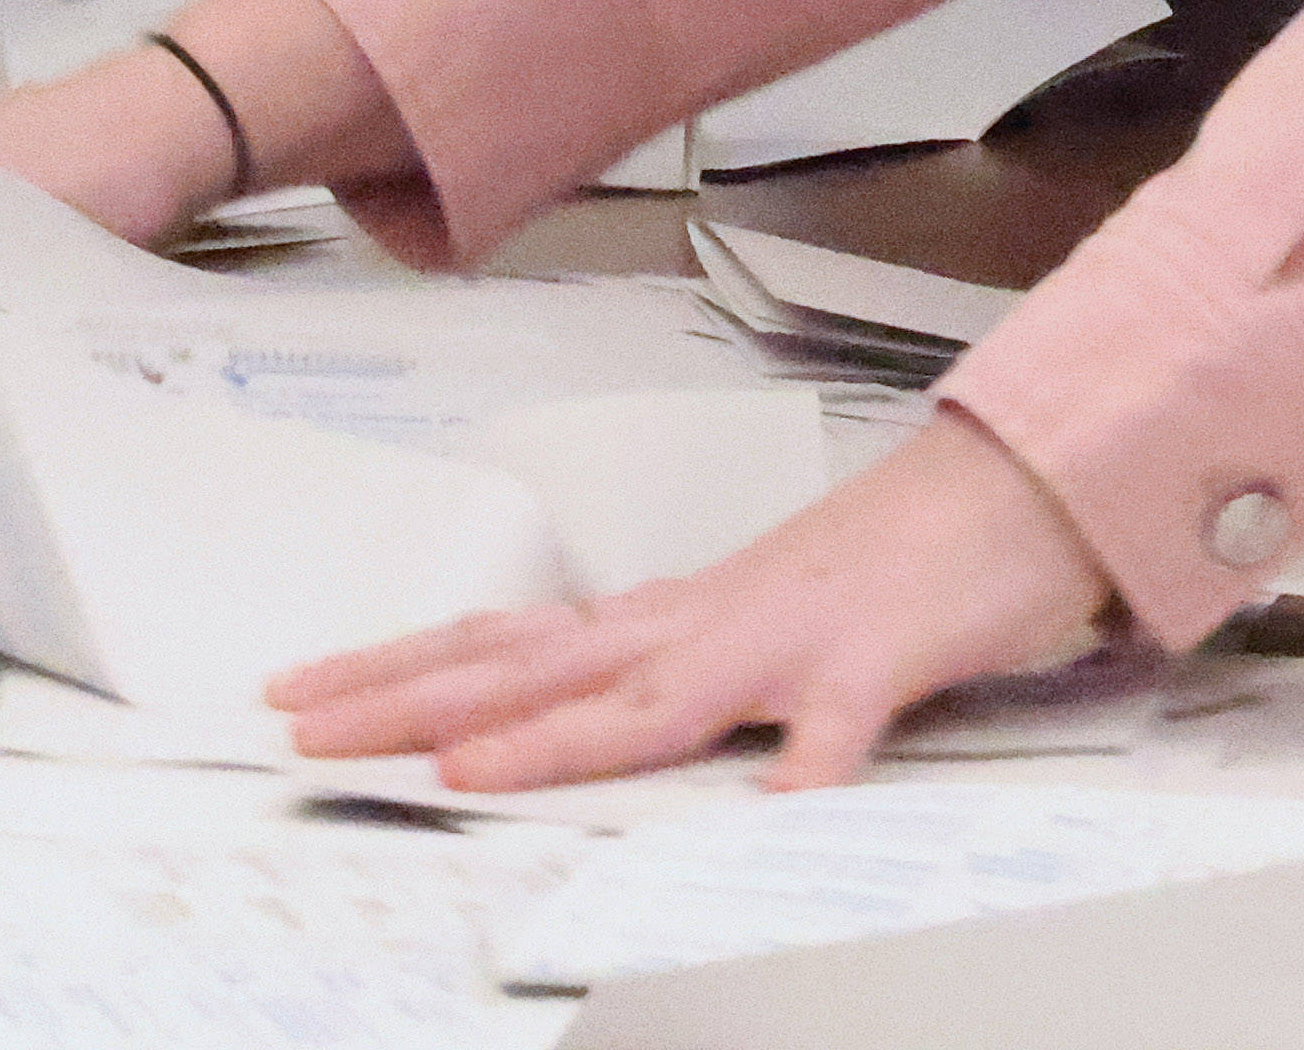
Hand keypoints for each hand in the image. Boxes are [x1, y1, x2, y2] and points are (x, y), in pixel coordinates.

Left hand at [271, 415, 1114, 793]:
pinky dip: (804, 769)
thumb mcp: (749, 637)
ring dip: (552, 736)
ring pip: (650, 698)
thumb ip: (667, 685)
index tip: (302, 689)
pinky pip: (836, 727)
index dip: (397, 669)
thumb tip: (578, 721)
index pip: (503, 644)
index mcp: (665, 620)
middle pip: (533, 667)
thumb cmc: (877, 568)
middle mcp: (700, 623)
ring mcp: (782, 641)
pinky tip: (776, 810)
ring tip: (462, 769)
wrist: (1001, 493)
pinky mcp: (874, 663)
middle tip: (307, 723)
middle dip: (410, 700)